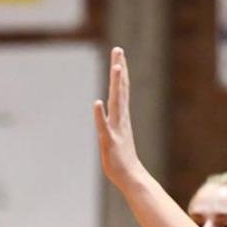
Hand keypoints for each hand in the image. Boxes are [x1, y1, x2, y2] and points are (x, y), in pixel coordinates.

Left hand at [93, 47, 143, 187]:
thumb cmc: (122, 157)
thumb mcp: (117, 133)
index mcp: (122, 116)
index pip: (122, 89)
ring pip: (116, 103)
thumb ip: (114, 120)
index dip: (121, 71)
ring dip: (116, 85)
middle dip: (119, 69)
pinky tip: (97, 102)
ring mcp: (116, 129)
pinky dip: (100, 114)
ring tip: (116, 68)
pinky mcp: (109, 142)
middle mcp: (121, 119)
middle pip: (120, 90)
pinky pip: (103, 126)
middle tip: (118, 50)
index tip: (120, 55)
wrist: (130, 176)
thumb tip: (110, 107)